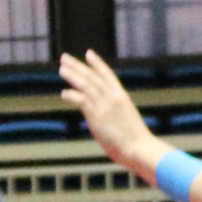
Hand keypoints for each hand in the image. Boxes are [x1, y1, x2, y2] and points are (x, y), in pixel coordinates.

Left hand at [58, 48, 153, 170]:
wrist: (140, 149)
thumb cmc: (138, 142)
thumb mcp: (128, 121)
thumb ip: (116, 115)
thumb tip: (105, 119)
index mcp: (122, 97)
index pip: (108, 75)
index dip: (97, 63)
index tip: (89, 53)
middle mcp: (113, 97)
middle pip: (93, 77)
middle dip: (78, 66)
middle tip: (65, 58)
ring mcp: (104, 105)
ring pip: (86, 85)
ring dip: (72, 76)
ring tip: (62, 69)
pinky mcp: (97, 115)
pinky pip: (82, 101)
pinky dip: (72, 95)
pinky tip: (64, 93)